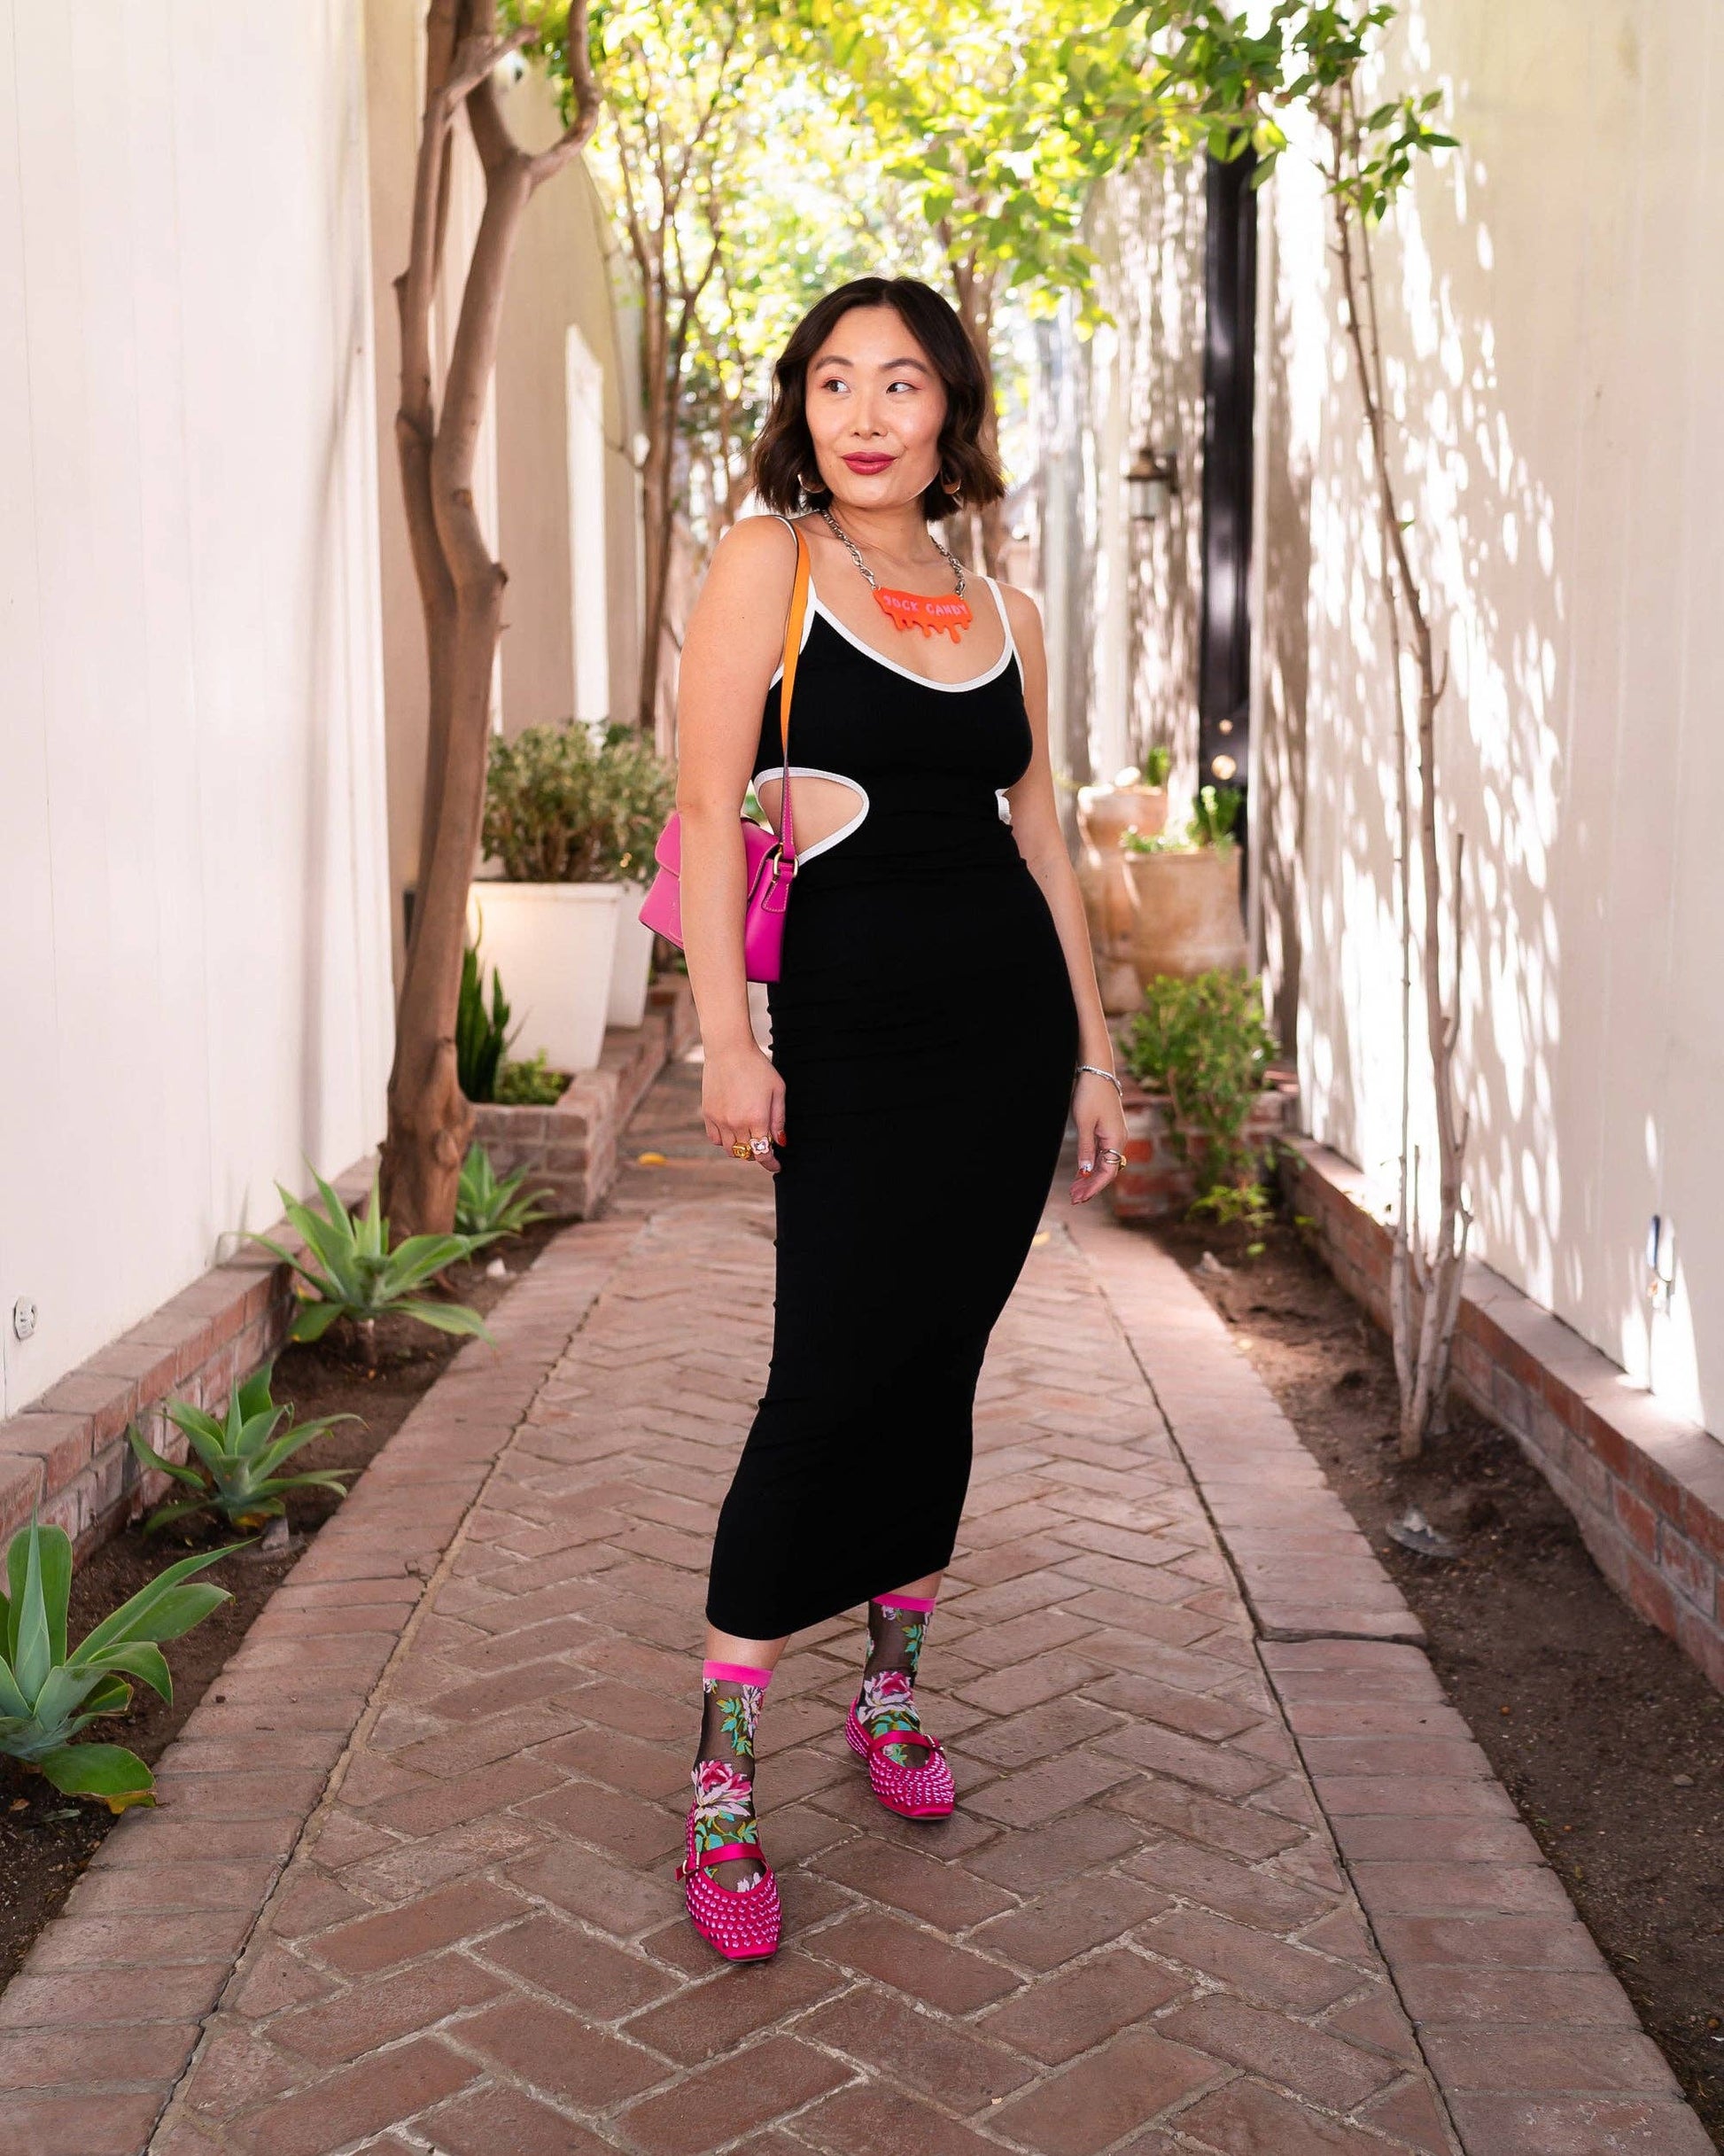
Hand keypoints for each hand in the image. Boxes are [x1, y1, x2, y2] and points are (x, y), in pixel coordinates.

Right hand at [702, 1043, 785, 1174]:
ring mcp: (720, 1120)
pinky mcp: (708, 1114)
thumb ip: (779, 1119)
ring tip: (749, 1138)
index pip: (763, 1154)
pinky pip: (715, 1139)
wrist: (729, 1050)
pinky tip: (733, 1131)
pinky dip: (725, 1141)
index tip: (777, 1166)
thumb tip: (780, 1143)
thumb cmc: (758, 1067)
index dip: (771, 1164)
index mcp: (757, 1119)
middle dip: (759, 1154)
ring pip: (730, 1150)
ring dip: (741, 1150)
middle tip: (765, 1144)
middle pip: (747, 1154)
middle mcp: (737, 1124)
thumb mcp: (778, 1090)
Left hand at [1069, 1070, 1127, 1205]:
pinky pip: (1102, 1154)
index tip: (1079, 1198)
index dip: (1093, 1187)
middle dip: (1091, 1186)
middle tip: (1074, 1198)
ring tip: (1075, 1189)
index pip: (1107, 1172)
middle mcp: (1119, 1140)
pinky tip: (1082, 1174)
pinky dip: (1092, 1165)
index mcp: (1116, 1140)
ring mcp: (1115, 1136)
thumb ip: (1085, 1149)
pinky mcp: (1109, 1131)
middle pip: (1107, 1171)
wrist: (1097, 1072)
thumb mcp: (1084, 1124)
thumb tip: (1086, 1172)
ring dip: (1090, 1177)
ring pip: (1104, 1163)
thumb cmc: (1090, 1095)